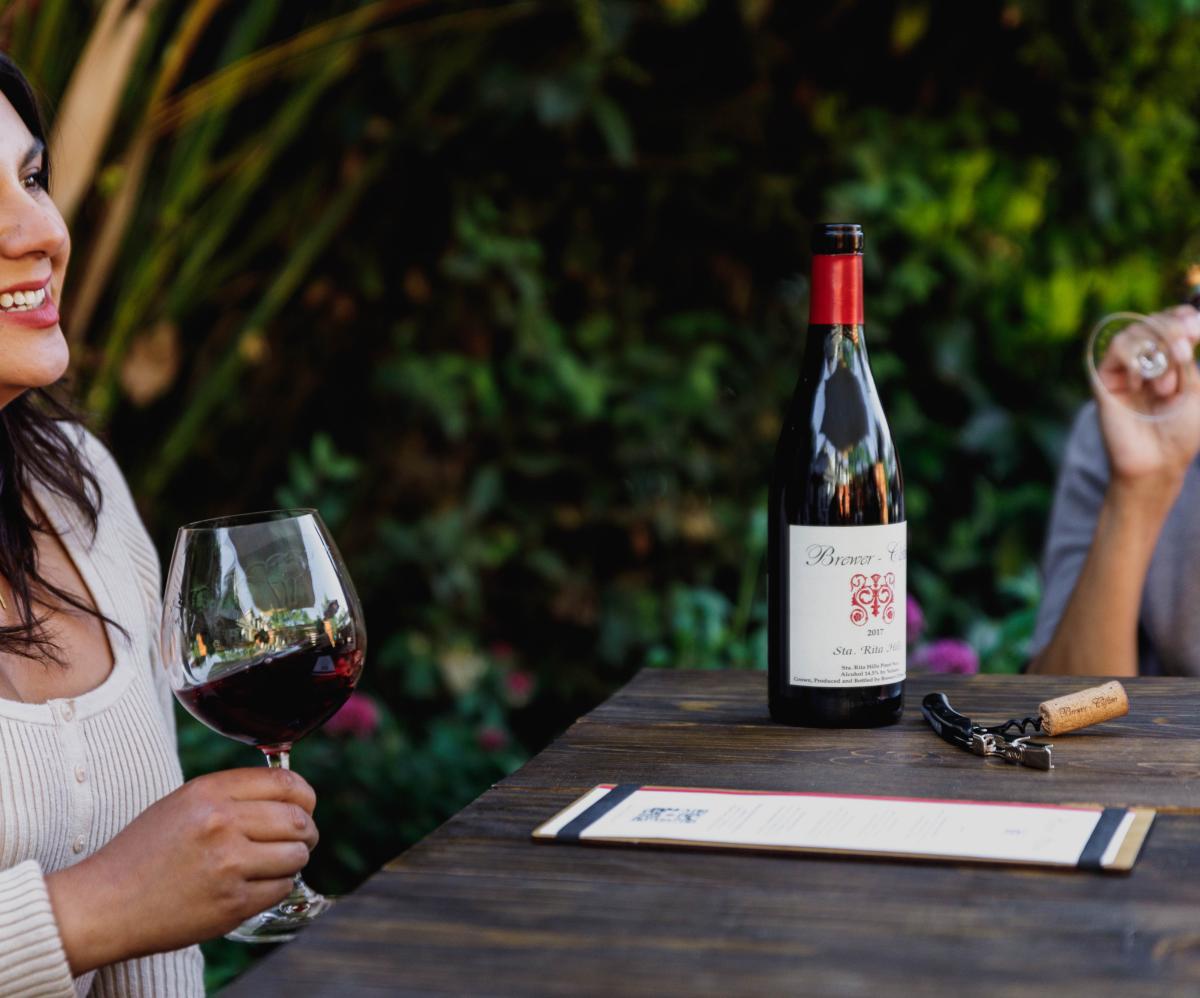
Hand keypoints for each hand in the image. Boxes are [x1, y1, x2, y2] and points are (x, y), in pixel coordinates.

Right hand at [46, 767, 318, 972]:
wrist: (104, 904)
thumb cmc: (144, 852)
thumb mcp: (183, 804)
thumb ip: (232, 794)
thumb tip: (289, 794)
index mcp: (209, 792)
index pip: (286, 782)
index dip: (305, 795)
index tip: (306, 805)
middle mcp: (222, 823)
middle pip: (298, 819)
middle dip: (306, 830)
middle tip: (301, 839)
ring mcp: (228, 864)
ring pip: (296, 855)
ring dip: (293, 860)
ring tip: (274, 863)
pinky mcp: (232, 904)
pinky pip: (281, 888)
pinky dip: (276, 887)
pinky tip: (255, 885)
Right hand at [1094, 305, 1199, 488]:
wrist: (1159, 461)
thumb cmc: (1182, 430)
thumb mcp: (1197, 386)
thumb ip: (1189, 355)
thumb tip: (1189, 323)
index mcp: (1170, 360)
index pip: (1172, 320)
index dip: (1183, 316)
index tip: (1198, 329)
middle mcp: (1146, 361)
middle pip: (1154, 321)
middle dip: (1173, 331)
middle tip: (1186, 352)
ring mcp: (1124, 369)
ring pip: (1135, 331)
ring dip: (1156, 351)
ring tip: (1166, 385)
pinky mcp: (1104, 379)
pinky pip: (1116, 348)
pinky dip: (1134, 360)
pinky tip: (1142, 384)